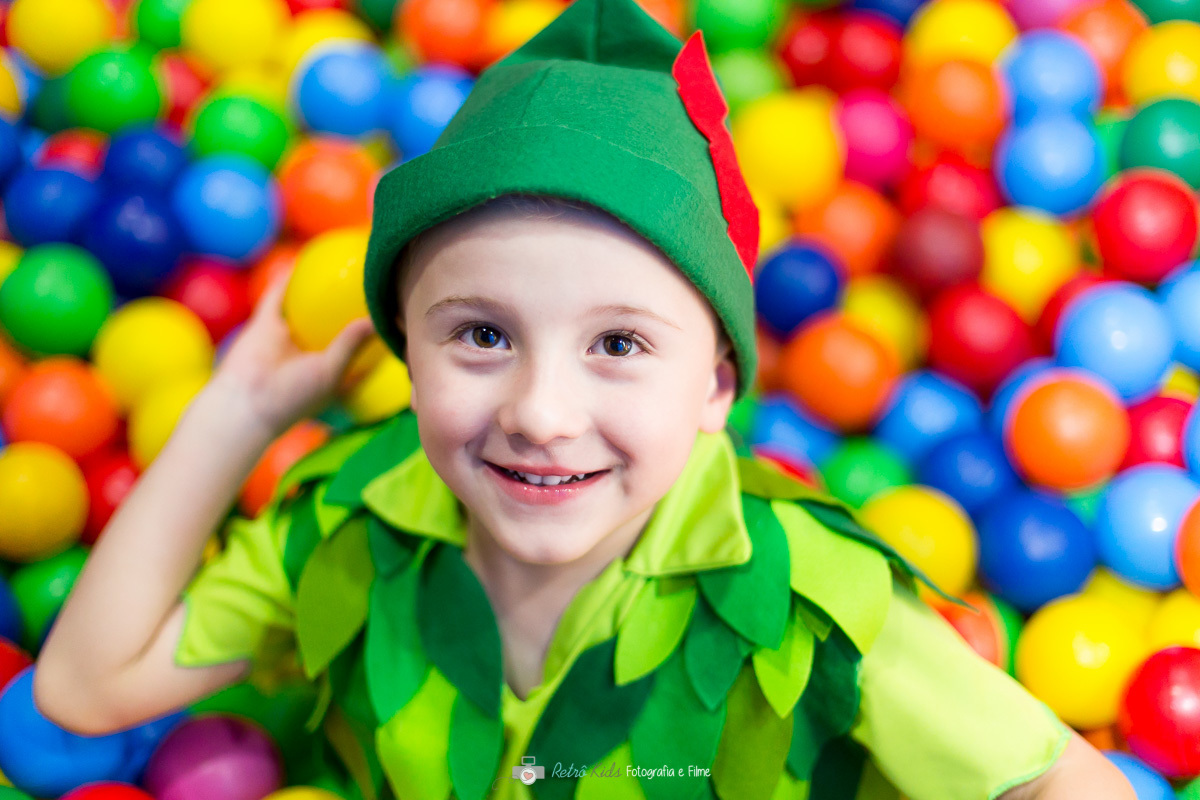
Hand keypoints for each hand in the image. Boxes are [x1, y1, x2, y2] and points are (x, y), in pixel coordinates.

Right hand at [209, 270, 376, 435]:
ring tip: (340, 264)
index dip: (381, 333)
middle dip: (355, 306)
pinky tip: (301, 259)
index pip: (365, 350)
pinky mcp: (265, 327)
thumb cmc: (293, 397)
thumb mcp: (331, 371)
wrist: (242, 405)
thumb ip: (353, 344)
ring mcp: (289, 339)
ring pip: (309, 308)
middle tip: (374, 279)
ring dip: (321, 289)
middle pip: (339, 324)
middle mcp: (313, 353)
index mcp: (334, 371)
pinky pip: (277, 298)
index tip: (400, 312)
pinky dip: (287, 280)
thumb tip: (379, 319)